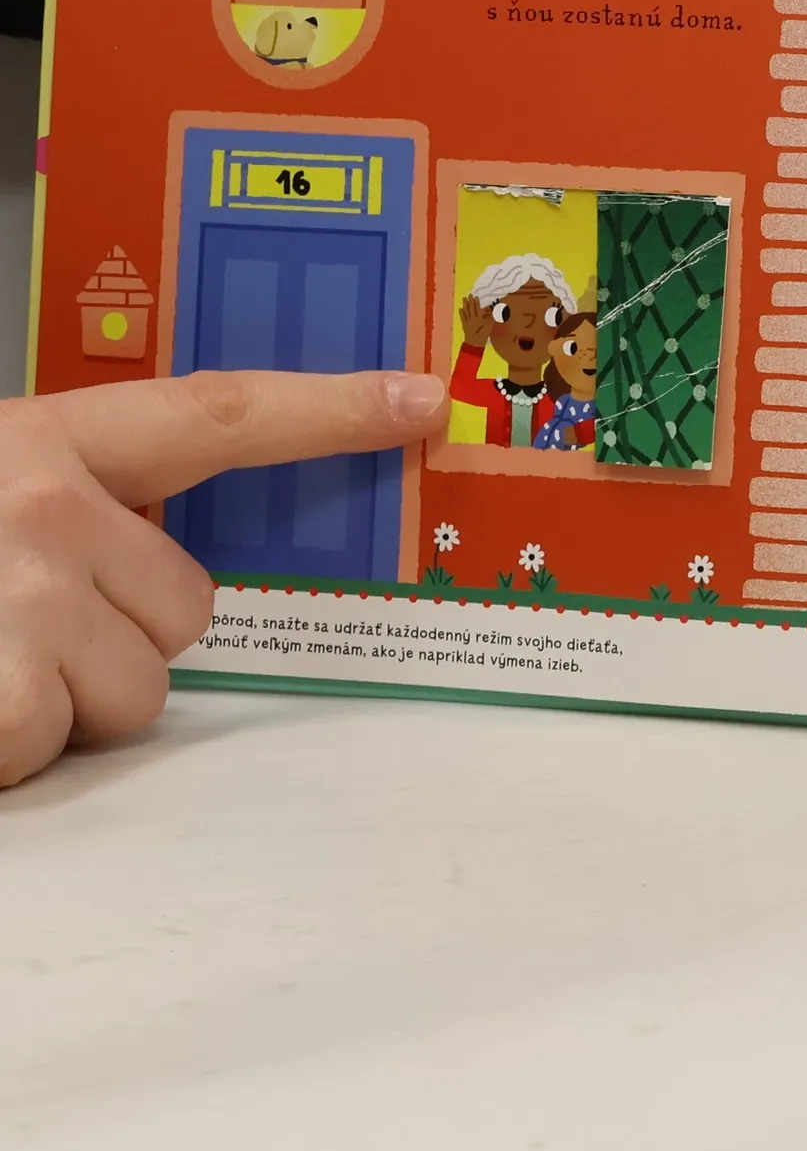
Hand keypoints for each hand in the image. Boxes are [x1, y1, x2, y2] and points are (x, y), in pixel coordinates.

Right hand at [0, 369, 445, 787]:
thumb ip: (82, 500)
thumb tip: (162, 543)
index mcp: (46, 441)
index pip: (220, 415)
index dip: (330, 411)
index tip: (420, 404)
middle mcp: (48, 508)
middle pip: (192, 606)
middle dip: (122, 637)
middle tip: (25, 627)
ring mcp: (25, 600)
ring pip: (143, 690)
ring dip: (67, 700)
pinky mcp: (3, 692)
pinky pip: (65, 740)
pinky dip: (13, 746)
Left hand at [459, 294, 489, 349]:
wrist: (474, 345)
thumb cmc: (483, 337)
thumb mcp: (489, 328)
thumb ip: (491, 319)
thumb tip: (493, 311)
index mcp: (478, 319)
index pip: (477, 309)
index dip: (476, 303)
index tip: (476, 297)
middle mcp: (472, 319)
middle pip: (471, 309)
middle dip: (470, 301)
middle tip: (469, 295)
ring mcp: (467, 322)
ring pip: (466, 312)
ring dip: (464, 305)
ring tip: (463, 299)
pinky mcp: (464, 325)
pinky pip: (462, 318)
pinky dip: (461, 313)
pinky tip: (460, 309)